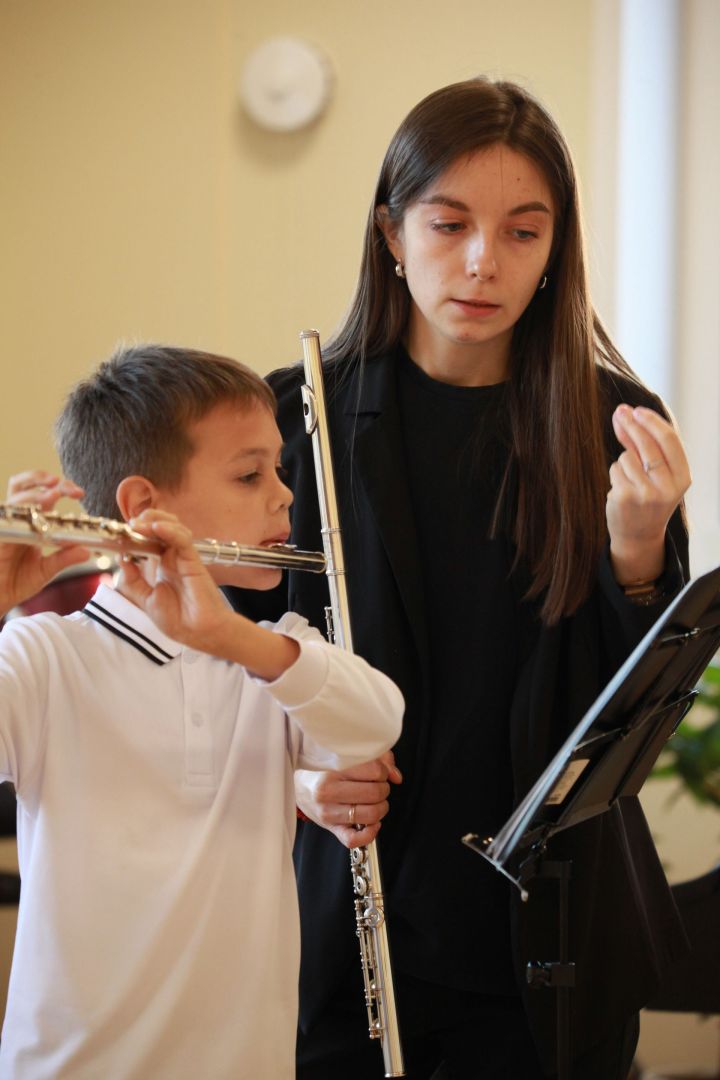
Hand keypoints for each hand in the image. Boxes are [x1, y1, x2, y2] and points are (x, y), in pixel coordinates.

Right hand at [0, 471, 88, 615]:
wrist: (0, 598)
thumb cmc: (18, 582)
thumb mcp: (47, 570)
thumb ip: (65, 558)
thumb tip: (87, 551)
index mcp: (31, 522)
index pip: (43, 493)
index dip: (60, 487)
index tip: (79, 493)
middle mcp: (17, 519)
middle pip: (22, 484)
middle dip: (41, 477)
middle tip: (61, 485)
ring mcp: (6, 524)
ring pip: (13, 496)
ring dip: (33, 493)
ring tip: (51, 494)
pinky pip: (5, 517)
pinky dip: (19, 512)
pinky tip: (33, 514)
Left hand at [117, 509, 232, 648]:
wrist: (198, 634)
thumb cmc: (179, 619)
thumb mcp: (146, 600)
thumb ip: (133, 582)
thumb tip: (121, 559)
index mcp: (162, 564)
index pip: (149, 538)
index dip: (135, 532)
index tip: (118, 533)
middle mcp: (173, 557)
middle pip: (161, 526)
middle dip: (144, 520)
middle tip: (129, 525)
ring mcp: (183, 557)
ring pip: (173, 527)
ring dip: (154, 521)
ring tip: (138, 524)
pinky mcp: (193, 561)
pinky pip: (182, 540)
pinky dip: (170, 531)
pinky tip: (157, 528)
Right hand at [295, 750, 402, 848]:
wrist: (298, 787)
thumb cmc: (322, 770)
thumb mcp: (343, 758)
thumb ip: (374, 760)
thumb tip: (395, 776)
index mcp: (331, 770)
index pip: (373, 770)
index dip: (383, 771)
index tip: (379, 772)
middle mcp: (328, 793)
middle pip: (374, 793)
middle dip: (384, 789)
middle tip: (379, 786)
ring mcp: (329, 813)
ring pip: (370, 815)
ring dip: (381, 808)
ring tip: (376, 802)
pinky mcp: (332, 829)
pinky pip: (355, 839)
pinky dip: (370, 833)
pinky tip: (372, 823)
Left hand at [607, 405, 690, 583]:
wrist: (638, 535)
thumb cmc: (650, 498)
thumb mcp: (659, 475)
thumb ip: (645, 445)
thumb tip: (626, 413)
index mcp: (683, 478)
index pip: (669, 440)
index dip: (652, 422)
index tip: (637, 410)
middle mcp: (667, 487)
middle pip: (647, 444)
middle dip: (631, 425)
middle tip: (619, 412)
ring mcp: (645, 494)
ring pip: (627, 457)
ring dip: (624, 461)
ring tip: (631, 480)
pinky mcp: (625, 497)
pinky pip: (615, 469)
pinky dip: (615, 473)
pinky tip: (622, 488)